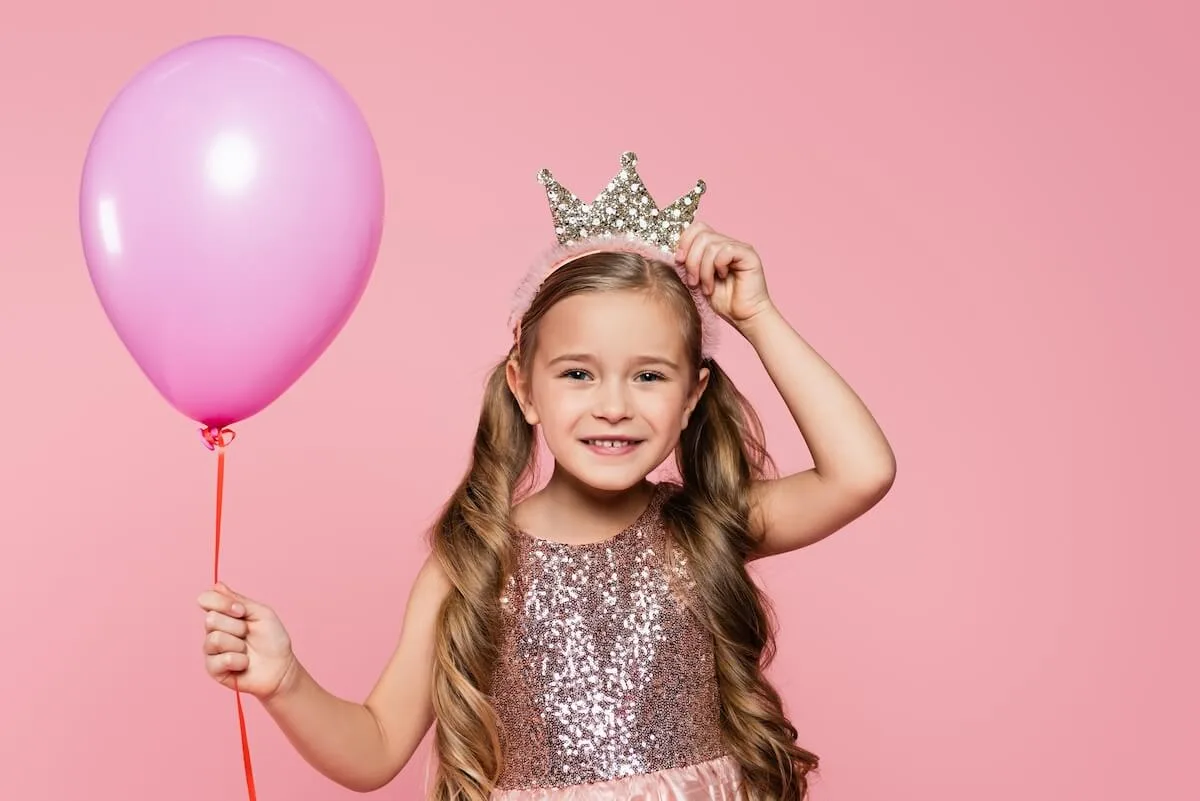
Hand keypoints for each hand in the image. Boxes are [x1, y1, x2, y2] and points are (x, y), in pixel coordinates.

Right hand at [197, 583, 297, 699]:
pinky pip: (220, 660)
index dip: (223, 603)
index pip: (206, 599)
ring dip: (238, 644)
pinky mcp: (213, 669)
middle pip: (211, 619)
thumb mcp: (260, 613)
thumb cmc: (272, 639)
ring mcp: (211, 650)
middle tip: (248, 634)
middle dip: (237, 626)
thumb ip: (238, 600)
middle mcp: (213, 630)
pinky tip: (244, 663)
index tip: (242, 612)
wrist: (280, 667)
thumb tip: (217, 585)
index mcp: (223, 614)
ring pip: (215, 639)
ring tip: (246, 650)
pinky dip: (239, 661)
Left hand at [675, 221, 773, 326]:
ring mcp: (739, 247)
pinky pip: (726, 250)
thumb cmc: (722, 301)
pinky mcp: (749, 255)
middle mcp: (727, 243)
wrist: (743, 317)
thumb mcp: (697, 280)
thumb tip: (674, 252)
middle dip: (692, 260)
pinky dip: (718, 266)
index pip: (697, 228)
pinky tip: (722, 278)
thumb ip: (688, 263)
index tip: (679, 261)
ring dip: (704, 270)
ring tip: (707, 287)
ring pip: (711, 245)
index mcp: (714, 246)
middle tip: (693, 281)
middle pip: (701, 235)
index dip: (684, 241)